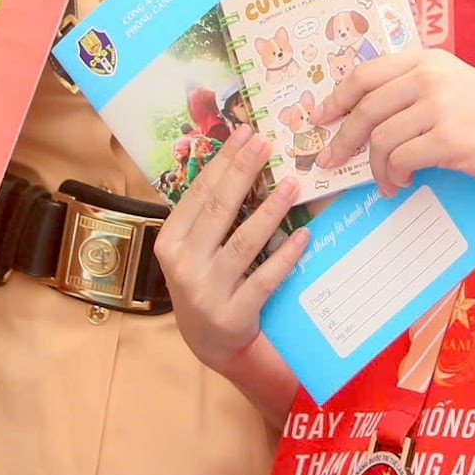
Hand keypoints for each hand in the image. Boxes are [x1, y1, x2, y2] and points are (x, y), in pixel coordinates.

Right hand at [151, 126, 308, 376]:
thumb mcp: (194, 249)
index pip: (199, 193)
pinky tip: (305, 235)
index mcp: (170, 242)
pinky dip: (286, 256)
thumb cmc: (206, 281)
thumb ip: (208, 214)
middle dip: (243, 172)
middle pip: (218, 210)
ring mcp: (207, 291)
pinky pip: (265, 279)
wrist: (211, 342)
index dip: (223, 161)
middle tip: (266, 143)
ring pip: (244, 242)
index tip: (245, 133)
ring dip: (270, 210)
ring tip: (292, 184)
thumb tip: (239, 159)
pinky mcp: (233, 314)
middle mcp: (183, 265)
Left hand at [317, 51, 474, 212]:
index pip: (365, 73)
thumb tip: (366, 117)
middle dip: (343, 138)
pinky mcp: (449, 138)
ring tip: (385, 181)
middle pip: (365, 107)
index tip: (321, 118)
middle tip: (331, 160)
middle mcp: (432, 76)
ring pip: (380, 138)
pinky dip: (394, 176)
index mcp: (430, 60)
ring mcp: (440, 105)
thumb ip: (417, 92)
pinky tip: (402, 183)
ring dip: (375, 167)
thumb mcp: (458, 90)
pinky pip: (400, 160)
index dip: (336, 97)